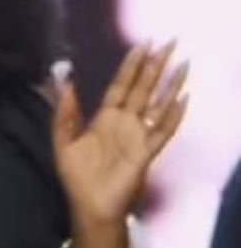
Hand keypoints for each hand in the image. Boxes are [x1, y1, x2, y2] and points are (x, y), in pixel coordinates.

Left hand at [51, 41, 189, 228]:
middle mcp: (125, 122)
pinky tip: (184, 99)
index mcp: (104, 117)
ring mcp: (138, 136)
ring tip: (183, 63)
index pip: (121, 85)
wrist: (89, 205)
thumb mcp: (63, 140)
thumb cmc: (77, 175)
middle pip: (143, 88)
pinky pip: (163, 130)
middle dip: (155, 65)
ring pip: (157, 104)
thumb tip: (64, 81)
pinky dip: (173, 115)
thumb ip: (65, 111)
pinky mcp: (147, 152)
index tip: (142, 45)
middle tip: (170, 41)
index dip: (131, 65)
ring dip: (170, 84)